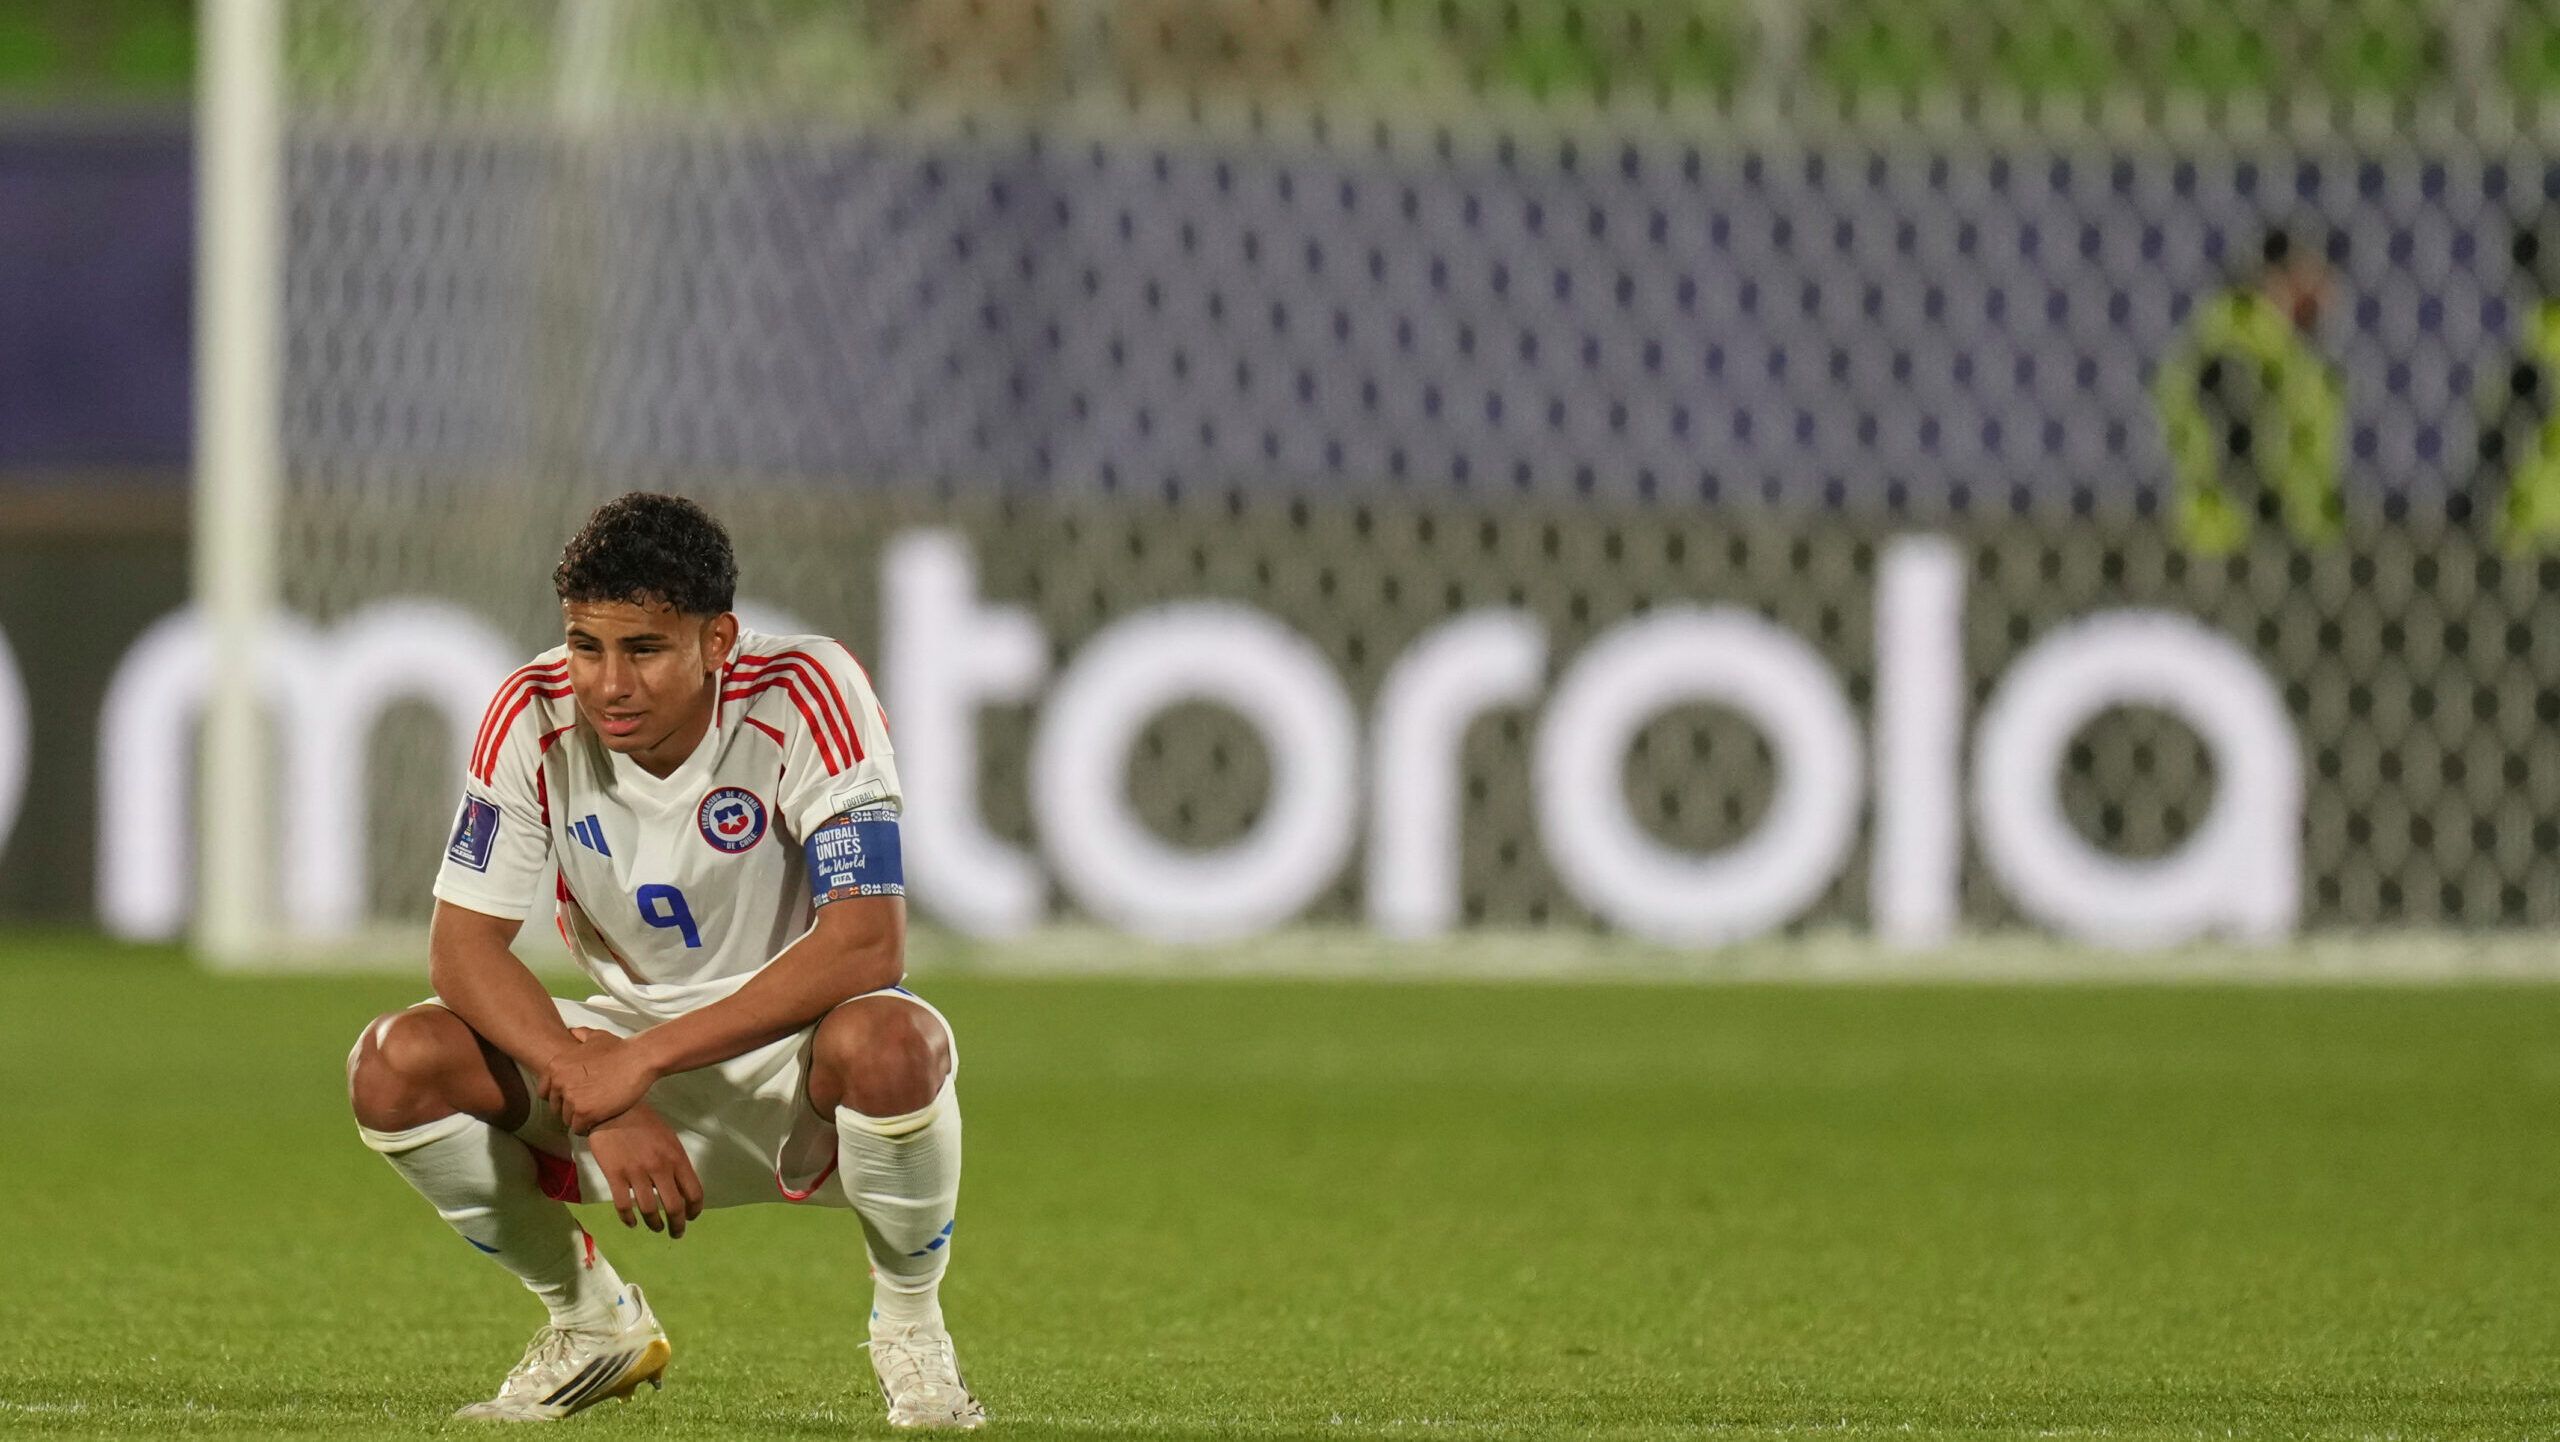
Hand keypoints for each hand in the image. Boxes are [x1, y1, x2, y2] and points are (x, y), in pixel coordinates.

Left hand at [541, 1028, 660, 1134]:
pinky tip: (598, 1120)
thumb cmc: (620, 1049)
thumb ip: (579, 1035)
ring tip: (595, 1113)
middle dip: (570, 1108)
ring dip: (580, 1119)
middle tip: (588, 1105)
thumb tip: (572, 1032)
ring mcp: (571, 1098)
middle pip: (556, 1107)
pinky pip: (578, 1128)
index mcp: (556, 1066)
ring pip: (567, 1119)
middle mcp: (559, 1082)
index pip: (544, 1092)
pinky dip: (587, 1127)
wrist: (639, 1059)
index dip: (560, 1096)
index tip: (574, 1096)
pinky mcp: (584, 1112)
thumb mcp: (595, 1037)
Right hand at [584, 1104, 703, 1237]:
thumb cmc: (643, 1122)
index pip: (694, 1192)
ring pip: (649, 1210)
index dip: (695, 1210)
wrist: (612, 1110)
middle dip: (677, 1225)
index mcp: (676, 1157)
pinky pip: (624, 1206)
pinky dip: (629, 1219)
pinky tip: (632, 1223)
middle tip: (676, 1233)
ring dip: (654, 1225)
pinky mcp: (615, 1176)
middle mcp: (660, 1168)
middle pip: (674, 1207)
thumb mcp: (668, 1138)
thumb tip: (680, 1188)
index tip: (691, 1217)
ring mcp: (636, 1173)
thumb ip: (675, 1162)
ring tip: (656, 1228)